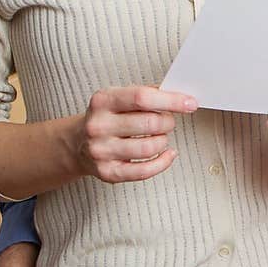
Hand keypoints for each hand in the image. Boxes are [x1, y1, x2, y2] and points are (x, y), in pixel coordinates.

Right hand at [73, 86, 197, 184]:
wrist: (77, 144)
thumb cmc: (107, 118)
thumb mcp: (118, 98)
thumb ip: (147, 94)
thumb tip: (180, 96)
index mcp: (103, 101)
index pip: (142, 98)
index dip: (171, 100)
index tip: (190, 103)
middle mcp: (99, 125)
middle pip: (150, 123)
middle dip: (168, 122)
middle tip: (167, 122)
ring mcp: (101, 150)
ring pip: (149, 147)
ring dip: (163, 141)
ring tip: (160, 137)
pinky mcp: (108, 172)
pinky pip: (144, 171)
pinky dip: (162, 162)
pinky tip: (167, 154)